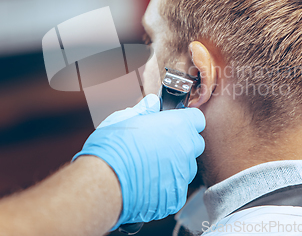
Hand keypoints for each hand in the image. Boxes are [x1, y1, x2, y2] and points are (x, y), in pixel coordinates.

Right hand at [72, 94, 205, 229]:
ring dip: (174, 166)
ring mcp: (182, 175)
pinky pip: (175, 189)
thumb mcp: (124, 119)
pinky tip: (146, 184)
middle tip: (158, 144)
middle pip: (194, 144)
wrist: (104, 182)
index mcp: (177, 126)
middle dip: (181, 143)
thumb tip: (152, 103)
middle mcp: (186, 149)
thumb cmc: (112, 147)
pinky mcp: (176, 197)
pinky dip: (164, 187)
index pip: (196, 119)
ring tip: (149, 167)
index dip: (185, 121)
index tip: (174, 124)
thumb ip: (144, 111)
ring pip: (186, 168)